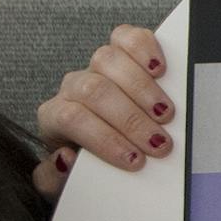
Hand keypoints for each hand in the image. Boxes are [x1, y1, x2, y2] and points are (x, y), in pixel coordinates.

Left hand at [33, 25, 173, 197]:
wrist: (99, 148)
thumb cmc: (89, 165)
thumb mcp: (68, 183)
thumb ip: (56, 180)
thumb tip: (65, 158)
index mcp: (55, 118)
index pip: (71, 119)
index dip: (104, 138)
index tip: (134, 160)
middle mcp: (74, 88)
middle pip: (94, 90)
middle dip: (131, 119)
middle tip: (158, 143)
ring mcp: (97, 67)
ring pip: (108, 60)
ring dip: (141, 89)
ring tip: (165, 114)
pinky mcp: (121, 51)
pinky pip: (127, 37)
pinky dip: (145, 49)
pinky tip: (160, 69)